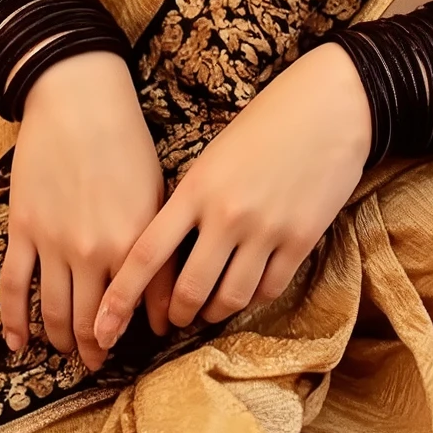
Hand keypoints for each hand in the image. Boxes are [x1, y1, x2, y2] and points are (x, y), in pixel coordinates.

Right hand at [0, 50, 173, 369]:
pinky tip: (18, 344)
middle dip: (94, 349)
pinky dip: (14, 322)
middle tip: (97, 362)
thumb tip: (166, 301)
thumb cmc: (126, 141)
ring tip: (68, 353)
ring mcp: (54, 243)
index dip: (133, 335)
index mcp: (134, 241)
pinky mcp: (23, 230)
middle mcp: (94, 251)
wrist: (78, 100)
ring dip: (61, 340)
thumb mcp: (158, 194)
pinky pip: (15, 287)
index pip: (134, 309)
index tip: (135, 347)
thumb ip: (160, 250)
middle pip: (90, 321)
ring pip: (54, 312)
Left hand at [93, 40, 372, 352]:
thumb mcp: (215, 154)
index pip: (146, 253)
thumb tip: (171, 248)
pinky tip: (245, 292)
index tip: (102, 327)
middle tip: (172, 321)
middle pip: (188, 289)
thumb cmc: (268, 122)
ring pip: (228, 298)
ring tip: (208, 311)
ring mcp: (265, 230)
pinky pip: (267, 289)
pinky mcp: (300, 240)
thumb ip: (191, 200)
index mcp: (196, 188)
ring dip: (213, 313)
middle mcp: (226, 214)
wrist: (330, 105)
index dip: (121, 297)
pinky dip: (251, 299)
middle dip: (176, 315)